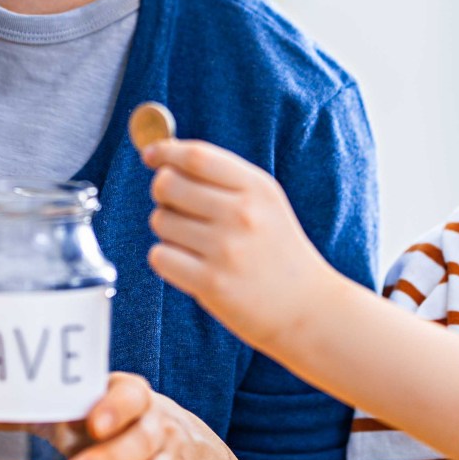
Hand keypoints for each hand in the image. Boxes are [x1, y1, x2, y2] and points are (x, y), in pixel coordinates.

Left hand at [61, 372, 261, 459]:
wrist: (193, 447)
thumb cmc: (127, 424)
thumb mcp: (101, 405)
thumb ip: (60, 410)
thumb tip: (4, 416)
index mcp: (138, 397)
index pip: (131, 398)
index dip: (114, 410)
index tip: (93, 425)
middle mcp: (160, 428)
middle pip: (140, 443)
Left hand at [141, 138, 339, 354]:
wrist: (307, 308)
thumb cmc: (276, 250)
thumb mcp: (264, 202)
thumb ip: (221, 176)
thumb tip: (161, 156)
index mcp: (257, 188)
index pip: (197, 156)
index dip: (165, 151)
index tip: (151, 155)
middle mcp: (241, 214)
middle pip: (168, 184)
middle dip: (162, 192)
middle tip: (176, 206)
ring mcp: (226, 249)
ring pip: (160, 220)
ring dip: (168, 230)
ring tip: (196, 243)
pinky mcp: (211, 283)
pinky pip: (160, 256)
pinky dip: (167, 259)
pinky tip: (191, 265)